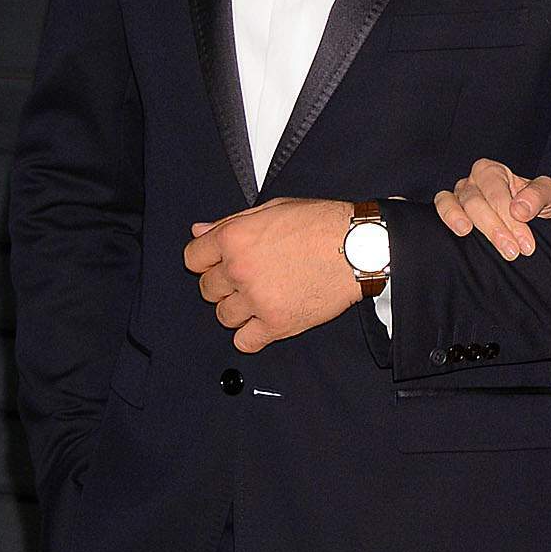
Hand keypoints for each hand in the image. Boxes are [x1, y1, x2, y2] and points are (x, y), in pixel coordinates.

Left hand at [184, 198, 356, 352]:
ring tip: (261, 298)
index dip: (206, 261)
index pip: (193, 259)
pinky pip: (244, 341)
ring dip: (238, 309)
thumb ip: (230, 222)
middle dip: (224, 285)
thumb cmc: (320, 225)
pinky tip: (263, 322)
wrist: (357, 248)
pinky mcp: (277, 324)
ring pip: (224, 316)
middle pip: (207, 289)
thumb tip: (199, 231)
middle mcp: (240, 269)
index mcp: (234, 238)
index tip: (218, 264)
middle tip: (248, 279)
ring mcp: (257, 299)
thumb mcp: (271, 210)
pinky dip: (250, 336)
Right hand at [434, 160, 550, 260]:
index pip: (497, 190)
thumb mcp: (548, 197)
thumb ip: (538, 195)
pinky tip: (461, 233)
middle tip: (512, 251)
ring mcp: (459, 197)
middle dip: (495, 227)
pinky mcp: (450, 212)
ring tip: (474, 236)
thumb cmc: (536, 209)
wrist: (531, 229)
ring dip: (467, 223)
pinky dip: (448, 217)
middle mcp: (474, 182)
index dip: (510, 217)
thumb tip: (519, 209)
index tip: (526, 243)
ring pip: (455, 203)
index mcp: (495, 172)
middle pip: (475, 200)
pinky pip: (441, 208)